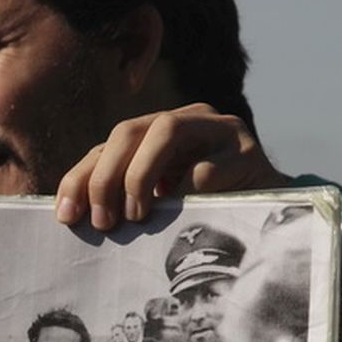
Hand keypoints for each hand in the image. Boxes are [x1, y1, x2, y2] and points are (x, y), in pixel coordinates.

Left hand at [54, 103, 281, 230]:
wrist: (275, 213)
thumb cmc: (210, 212)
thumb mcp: (163, 204)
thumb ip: (127, 200)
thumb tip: (77, 220)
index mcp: (158, 133)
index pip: (108, 145)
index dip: (81, 177)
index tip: (66, 216)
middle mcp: (186, 121)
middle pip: (130, 129)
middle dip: (106, 175)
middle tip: (103, 221)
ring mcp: (218, 129)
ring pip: (167, 130)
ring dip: (141, 174)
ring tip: (137, 214)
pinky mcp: (247, 149)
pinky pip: (209, 165)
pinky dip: (188, 189)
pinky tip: (182, 212)